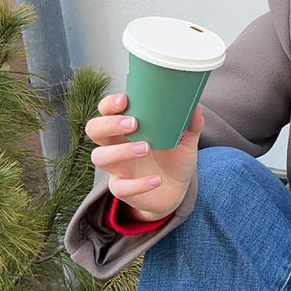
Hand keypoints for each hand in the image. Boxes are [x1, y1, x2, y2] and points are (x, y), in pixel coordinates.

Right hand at [85, 92, 202, 221]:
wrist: (175, 189)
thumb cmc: (174, 157)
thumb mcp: (186, 140)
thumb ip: (191, 125)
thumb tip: (196, 108)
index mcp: (126, 128)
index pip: (106, 110)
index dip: (109, 104)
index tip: (125, 100)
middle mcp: (116, 145)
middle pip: (94, 129)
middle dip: (109, 124)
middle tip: (134, 123)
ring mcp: (117, 168)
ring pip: (100, 157)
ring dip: (120, 151)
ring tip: (146, 148)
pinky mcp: (123, 189)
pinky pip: (121, 188)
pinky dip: (139, 184)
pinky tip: (157, 179)